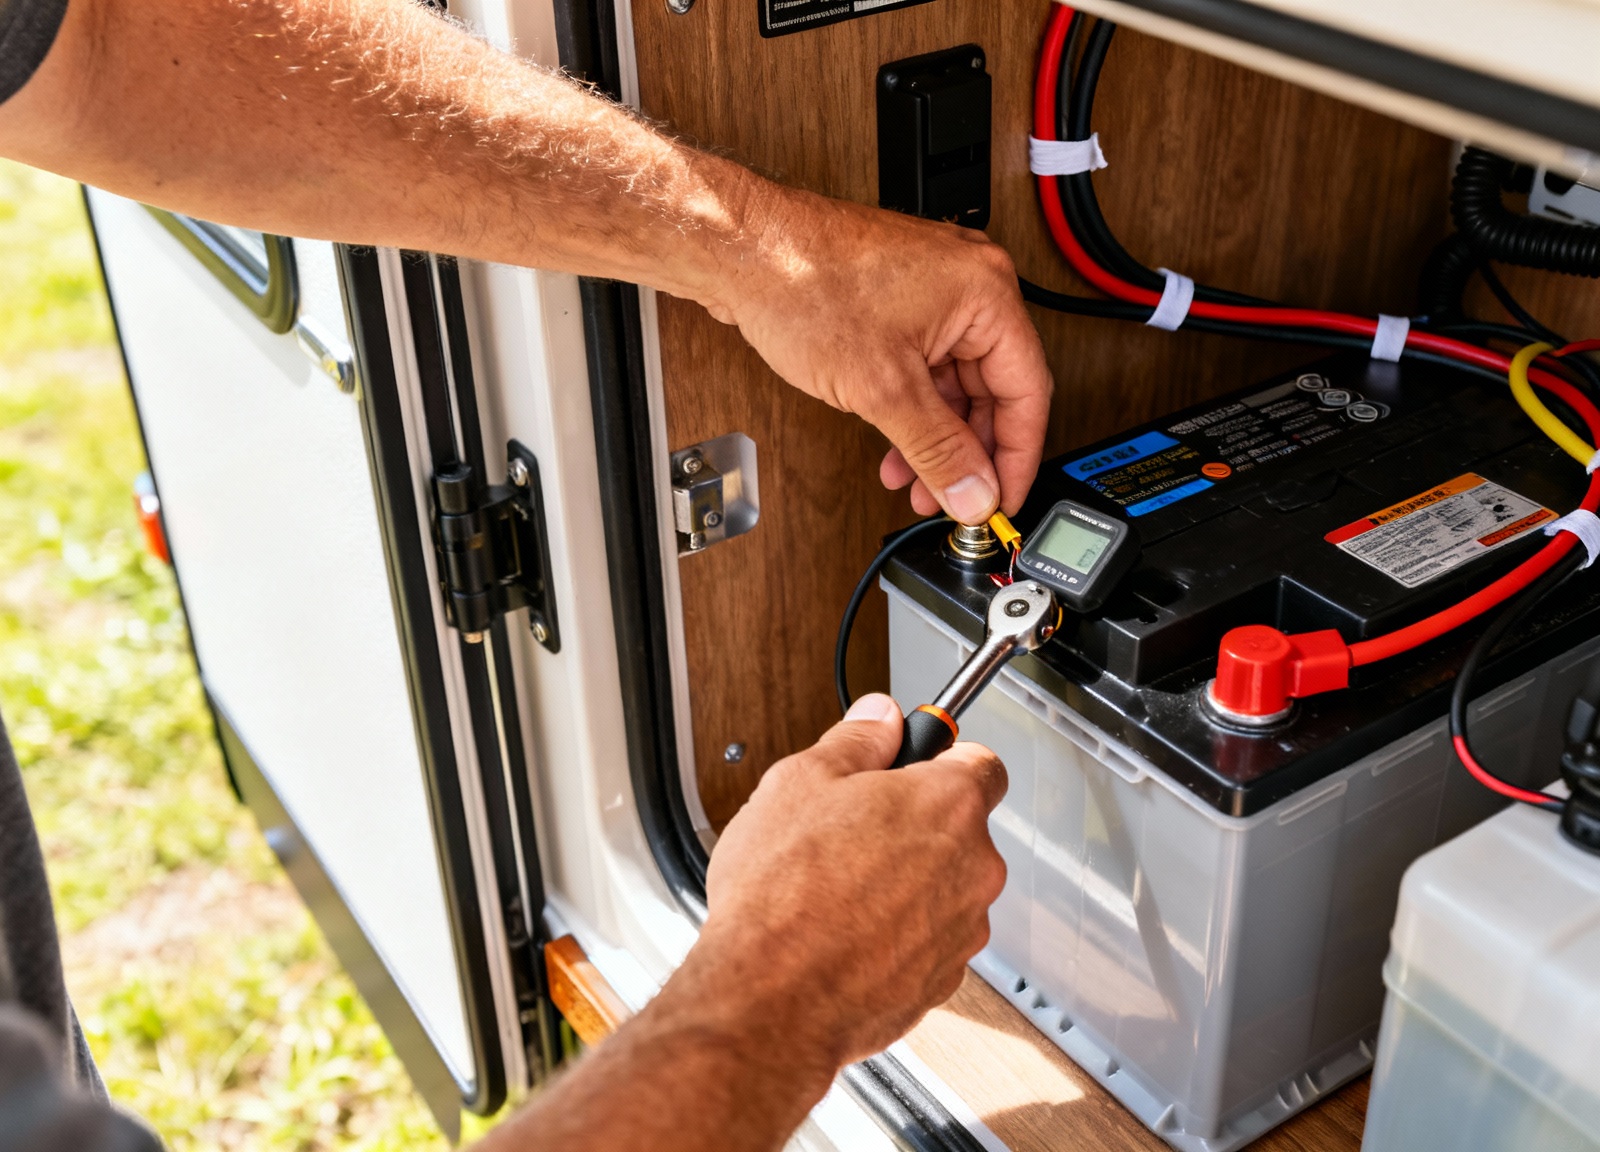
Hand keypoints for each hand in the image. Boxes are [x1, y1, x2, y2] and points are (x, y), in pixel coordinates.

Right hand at [692, 693, 1007, 1074]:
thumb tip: (878, 717)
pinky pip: (927, 938)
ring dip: (906, 882)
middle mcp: (973, 867)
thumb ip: (855, 740)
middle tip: (850, 829)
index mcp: (948, 804)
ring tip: (837, 888)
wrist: (772, 1000)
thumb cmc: (782, 896)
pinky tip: (845, 932)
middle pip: (959, 828)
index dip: (942, 757)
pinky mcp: (942, 979)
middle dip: (912, 825)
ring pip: (943, 886)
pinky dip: (897, 932)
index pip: (981, 761)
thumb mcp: (800, 782)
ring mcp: (963, 929)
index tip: (912, 762)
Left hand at [706, 183, 1052, 523]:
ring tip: (915, 480)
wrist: (740, 249)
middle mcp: (968, 284)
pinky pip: (925, 367)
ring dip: (936, 438)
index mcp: (985, 292)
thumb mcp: (882, 388)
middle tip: (952, 498)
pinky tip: (895, 445)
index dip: (1015, 457)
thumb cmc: (802, 281)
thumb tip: (973, 492)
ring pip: (954, 384)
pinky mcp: (899, 301)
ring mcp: (932, 291)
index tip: (1002, 500)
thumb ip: (937, 450)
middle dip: (968, 453)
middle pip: (992, 391)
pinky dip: (913, 410)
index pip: (1027, 392)